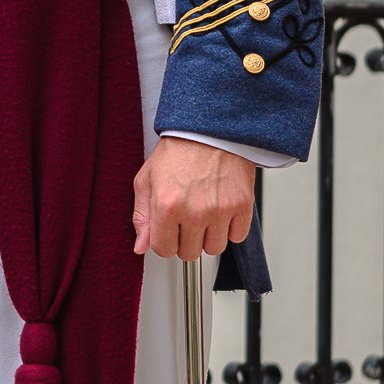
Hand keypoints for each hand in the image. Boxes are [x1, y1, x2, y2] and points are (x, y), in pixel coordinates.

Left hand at [132, 137, 255, 261]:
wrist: (209, 130)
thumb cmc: (178, 151)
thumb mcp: (146, 180)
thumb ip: (141, 216)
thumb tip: (141, 246)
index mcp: (167, 206)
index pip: (164, 250)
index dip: (164, 241)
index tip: (168, 230)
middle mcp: (195, 212)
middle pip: (190, 253)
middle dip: (186, 240)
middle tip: (186, 218)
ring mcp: (221, 210)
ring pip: (214, 248)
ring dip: (208, 236)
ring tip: (204, 214)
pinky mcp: (242, 206)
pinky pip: (237, 237)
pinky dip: (230, 228)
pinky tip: (221, 210)